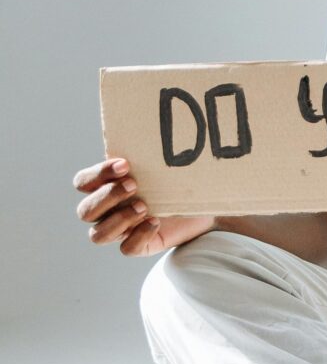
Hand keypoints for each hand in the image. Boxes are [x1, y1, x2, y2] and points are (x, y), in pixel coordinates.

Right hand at [73, 155, 215, 258]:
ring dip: (118, 219)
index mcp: (106, 186)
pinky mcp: (138, 245)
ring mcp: (121, 230)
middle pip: (85, 211)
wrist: (205, 200)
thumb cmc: (176, 178)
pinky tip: (155, 221)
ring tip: (143, 206)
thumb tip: (149, 115)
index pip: (83, 183)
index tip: (124, 164)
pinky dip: (138, 236)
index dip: (97, 175)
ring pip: (98, 234)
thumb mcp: (161, 164)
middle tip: (134, 184)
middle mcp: (107, 211)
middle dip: (107, 197)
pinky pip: (127, 248)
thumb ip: (147, 151)